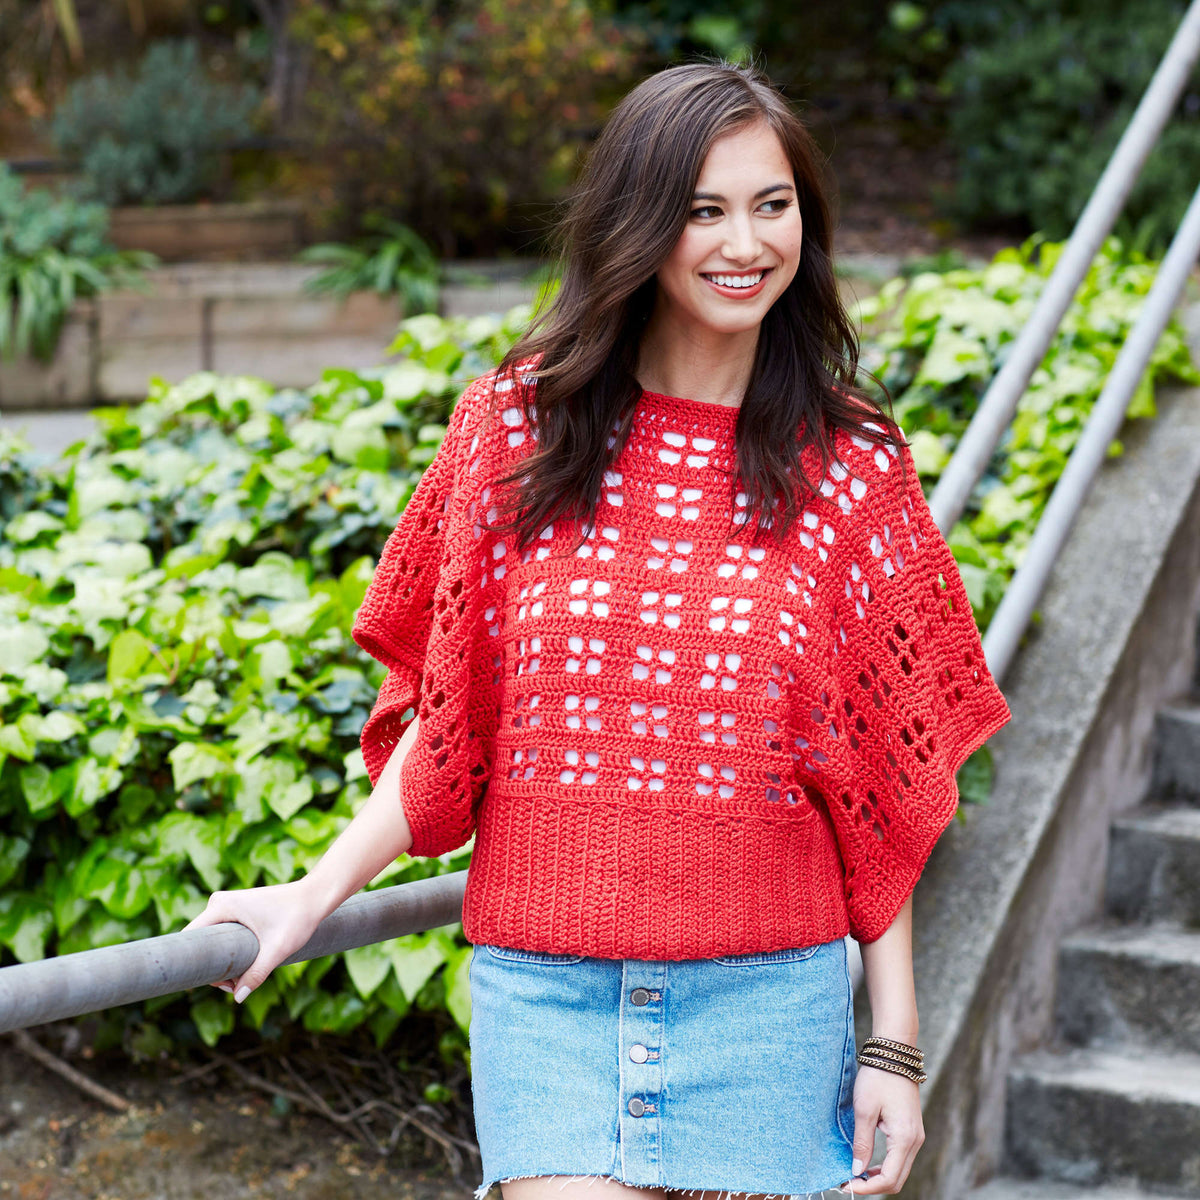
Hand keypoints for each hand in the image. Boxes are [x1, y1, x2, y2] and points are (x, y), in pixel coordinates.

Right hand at [183, 879, 325, 1002]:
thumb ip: (257, 973)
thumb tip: (238, 998)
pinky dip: (232, 953)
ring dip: (226, 962)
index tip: (204, 983)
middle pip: (203, 944)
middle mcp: (218, 902)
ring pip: (214, 943)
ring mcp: (227, 905)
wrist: (315, 897)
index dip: (193, 963)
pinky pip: (223, 937)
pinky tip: (248, 964)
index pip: (190, 938)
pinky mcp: (236, 910)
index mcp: (221, 906)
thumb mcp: (278, 949)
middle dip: (216, 968)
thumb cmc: (298, 917)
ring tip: (246, 975)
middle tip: (235, 985)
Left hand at [839, 1064, 924, 1194]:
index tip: (847, 1184)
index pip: (888, 1178)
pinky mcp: (911, 1130)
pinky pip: (900, 1158)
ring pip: (900, 1170)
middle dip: (872, 1185)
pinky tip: (868, 1161)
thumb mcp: (864, 1110)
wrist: (894, 1054)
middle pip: (897, 1179)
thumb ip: (862, 1142)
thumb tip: (857, 1170)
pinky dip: (885, 1165)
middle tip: (848, 1182)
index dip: (867, 1187)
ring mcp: (916, 1136)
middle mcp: (915, 1142)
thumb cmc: (878, 1078)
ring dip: (878, 1176)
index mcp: (905, 1139)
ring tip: (855, 1173)